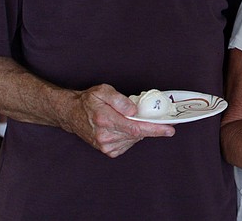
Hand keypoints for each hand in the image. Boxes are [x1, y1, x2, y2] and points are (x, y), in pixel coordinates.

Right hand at [60, 84, 174, 157]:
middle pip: (138, 134)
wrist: (71, 114)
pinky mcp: (108, 151)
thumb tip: (134, 110)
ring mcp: (106, 146)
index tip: (169, 130)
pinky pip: (129, 143)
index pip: (136, 128)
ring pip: (134, 139)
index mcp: (106, 120)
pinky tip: (124, 127)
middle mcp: (106, 136)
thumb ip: (120, 99)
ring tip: (129, 118)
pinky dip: (132, 135)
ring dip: (139, 129)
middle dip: (150, 126)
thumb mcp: (103, 91)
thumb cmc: (88, 101)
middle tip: (153, 115)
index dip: (155, 130)